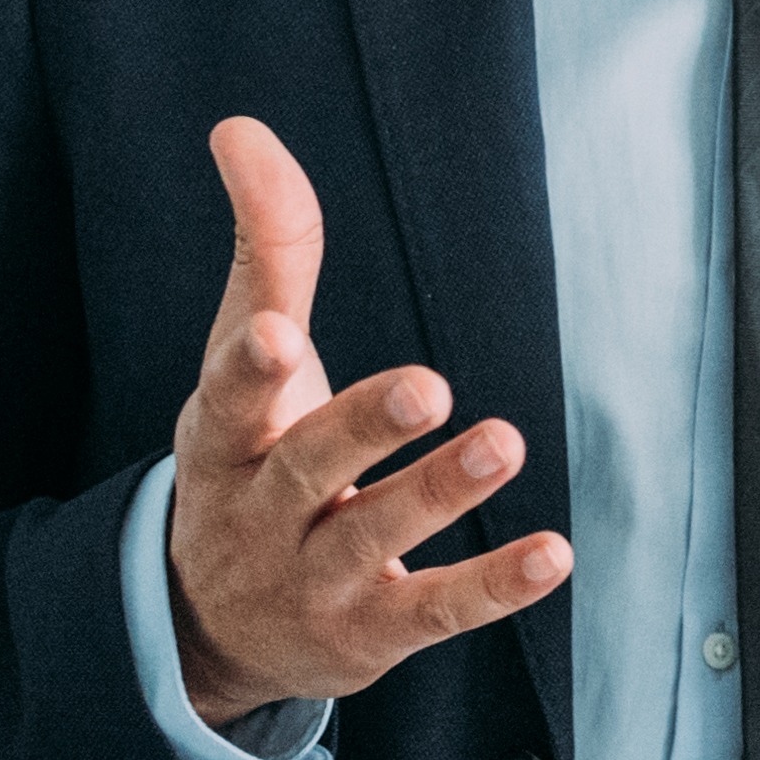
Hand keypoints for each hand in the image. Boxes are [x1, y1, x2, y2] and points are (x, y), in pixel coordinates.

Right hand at [164, 117, 572, 726]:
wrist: (207, 627)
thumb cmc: (248, 458)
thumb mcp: (244, 361)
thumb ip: (266, 249)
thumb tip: (240, 128)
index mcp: (227, 439)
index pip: (230, 399)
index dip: (250, 368)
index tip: (276, 336)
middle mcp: (264, 511)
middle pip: (311, 466)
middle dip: (365, 426)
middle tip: (430, 384)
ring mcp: (316, 578)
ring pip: (378, 534)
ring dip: (440, 490)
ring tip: (503, 441)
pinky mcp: (374, 630)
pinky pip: (438, 609)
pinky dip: (493, 584)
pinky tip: (552, 554)